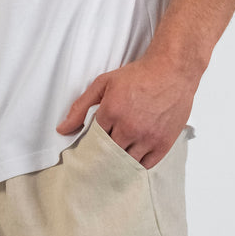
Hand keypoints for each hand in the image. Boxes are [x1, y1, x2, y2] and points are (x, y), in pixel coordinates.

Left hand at [55, 51, 194, 168]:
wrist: (172, 70)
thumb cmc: (140, 75)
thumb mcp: (104, 83)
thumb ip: (80, 106)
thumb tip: (62, 129)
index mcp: (112, 112)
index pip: (92, 140)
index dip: (90, 143)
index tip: (90, 145)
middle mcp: (129, 128)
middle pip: (107, 154)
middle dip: (102, 155)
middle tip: (100, 156)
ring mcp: (147, 137)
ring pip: (125, 162)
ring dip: (119, 162)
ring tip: (116, 158)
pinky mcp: (163, 143)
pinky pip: (145, 165)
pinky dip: (137, 164)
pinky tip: (133, 157)